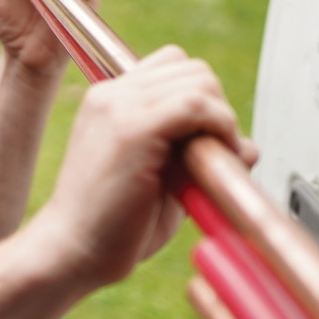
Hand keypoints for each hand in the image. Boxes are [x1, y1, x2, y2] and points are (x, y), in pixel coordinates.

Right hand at [35, 46, 257, 290]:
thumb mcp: (162, 183)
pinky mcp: (131, 129)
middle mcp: (111, 96)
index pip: (171, 67)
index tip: (203, 143)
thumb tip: (248, 146)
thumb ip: (198, 158)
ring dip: (219, 118)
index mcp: (109, 101)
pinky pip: (196, 104)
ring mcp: (118, 107)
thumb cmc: (111, 227)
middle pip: (191, 69)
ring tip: (212, 161)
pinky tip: (212, 160)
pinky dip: (219, 126)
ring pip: (198, 80)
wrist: (70, 252)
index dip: (199, 99)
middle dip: (215, 107)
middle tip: (212, 155)